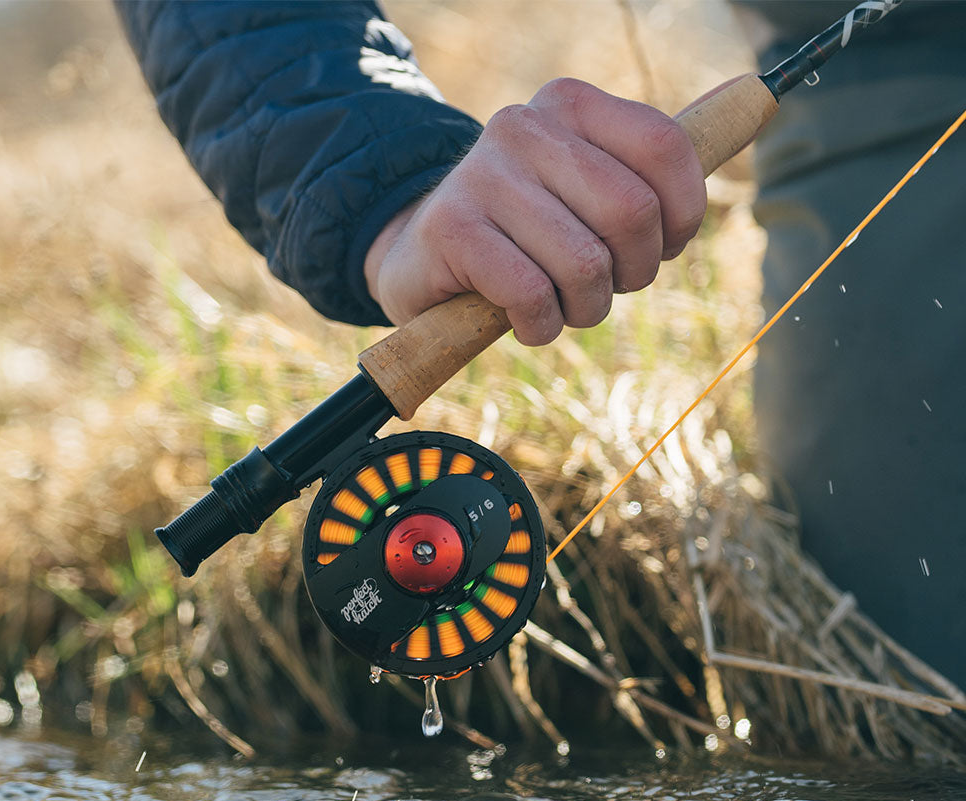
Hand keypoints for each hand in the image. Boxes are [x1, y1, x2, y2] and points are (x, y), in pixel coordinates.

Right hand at [364, 78, 706, 345]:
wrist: (419, 261)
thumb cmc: (520, 235)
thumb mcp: (580, 191)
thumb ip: (643, 169)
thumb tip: (751, 105)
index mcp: (570, 106)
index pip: (666, 148)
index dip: (683, 218)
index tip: (663, 250)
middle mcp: (526, 126)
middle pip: (632, 213)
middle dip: (634, 274)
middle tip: (607, 288)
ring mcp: (484, 175)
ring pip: (584, 263)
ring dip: (585, 309)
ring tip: (561, 308)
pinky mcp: (453, 229)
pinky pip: (533, 294)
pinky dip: (541, 326)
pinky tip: (526, 322)